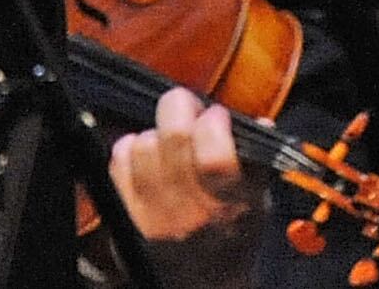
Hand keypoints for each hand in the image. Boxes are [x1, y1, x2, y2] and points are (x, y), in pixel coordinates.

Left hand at [109, 87, 257, 246]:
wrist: (203, 284)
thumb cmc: (232, 238)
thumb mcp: (256, 206)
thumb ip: (257, 164)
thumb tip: (260, 124)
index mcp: (229, 207)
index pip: (215, 156)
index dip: (214, 123)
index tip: (217, 116)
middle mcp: (189, 211)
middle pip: (173, 137)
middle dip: (182, 108)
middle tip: (189, 109)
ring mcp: (152, 212)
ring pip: (145, 144)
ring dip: (158, 133)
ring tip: (171, 144)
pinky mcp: (125, 212)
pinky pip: (118, 160)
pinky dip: (131, 148)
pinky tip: (148, 157)